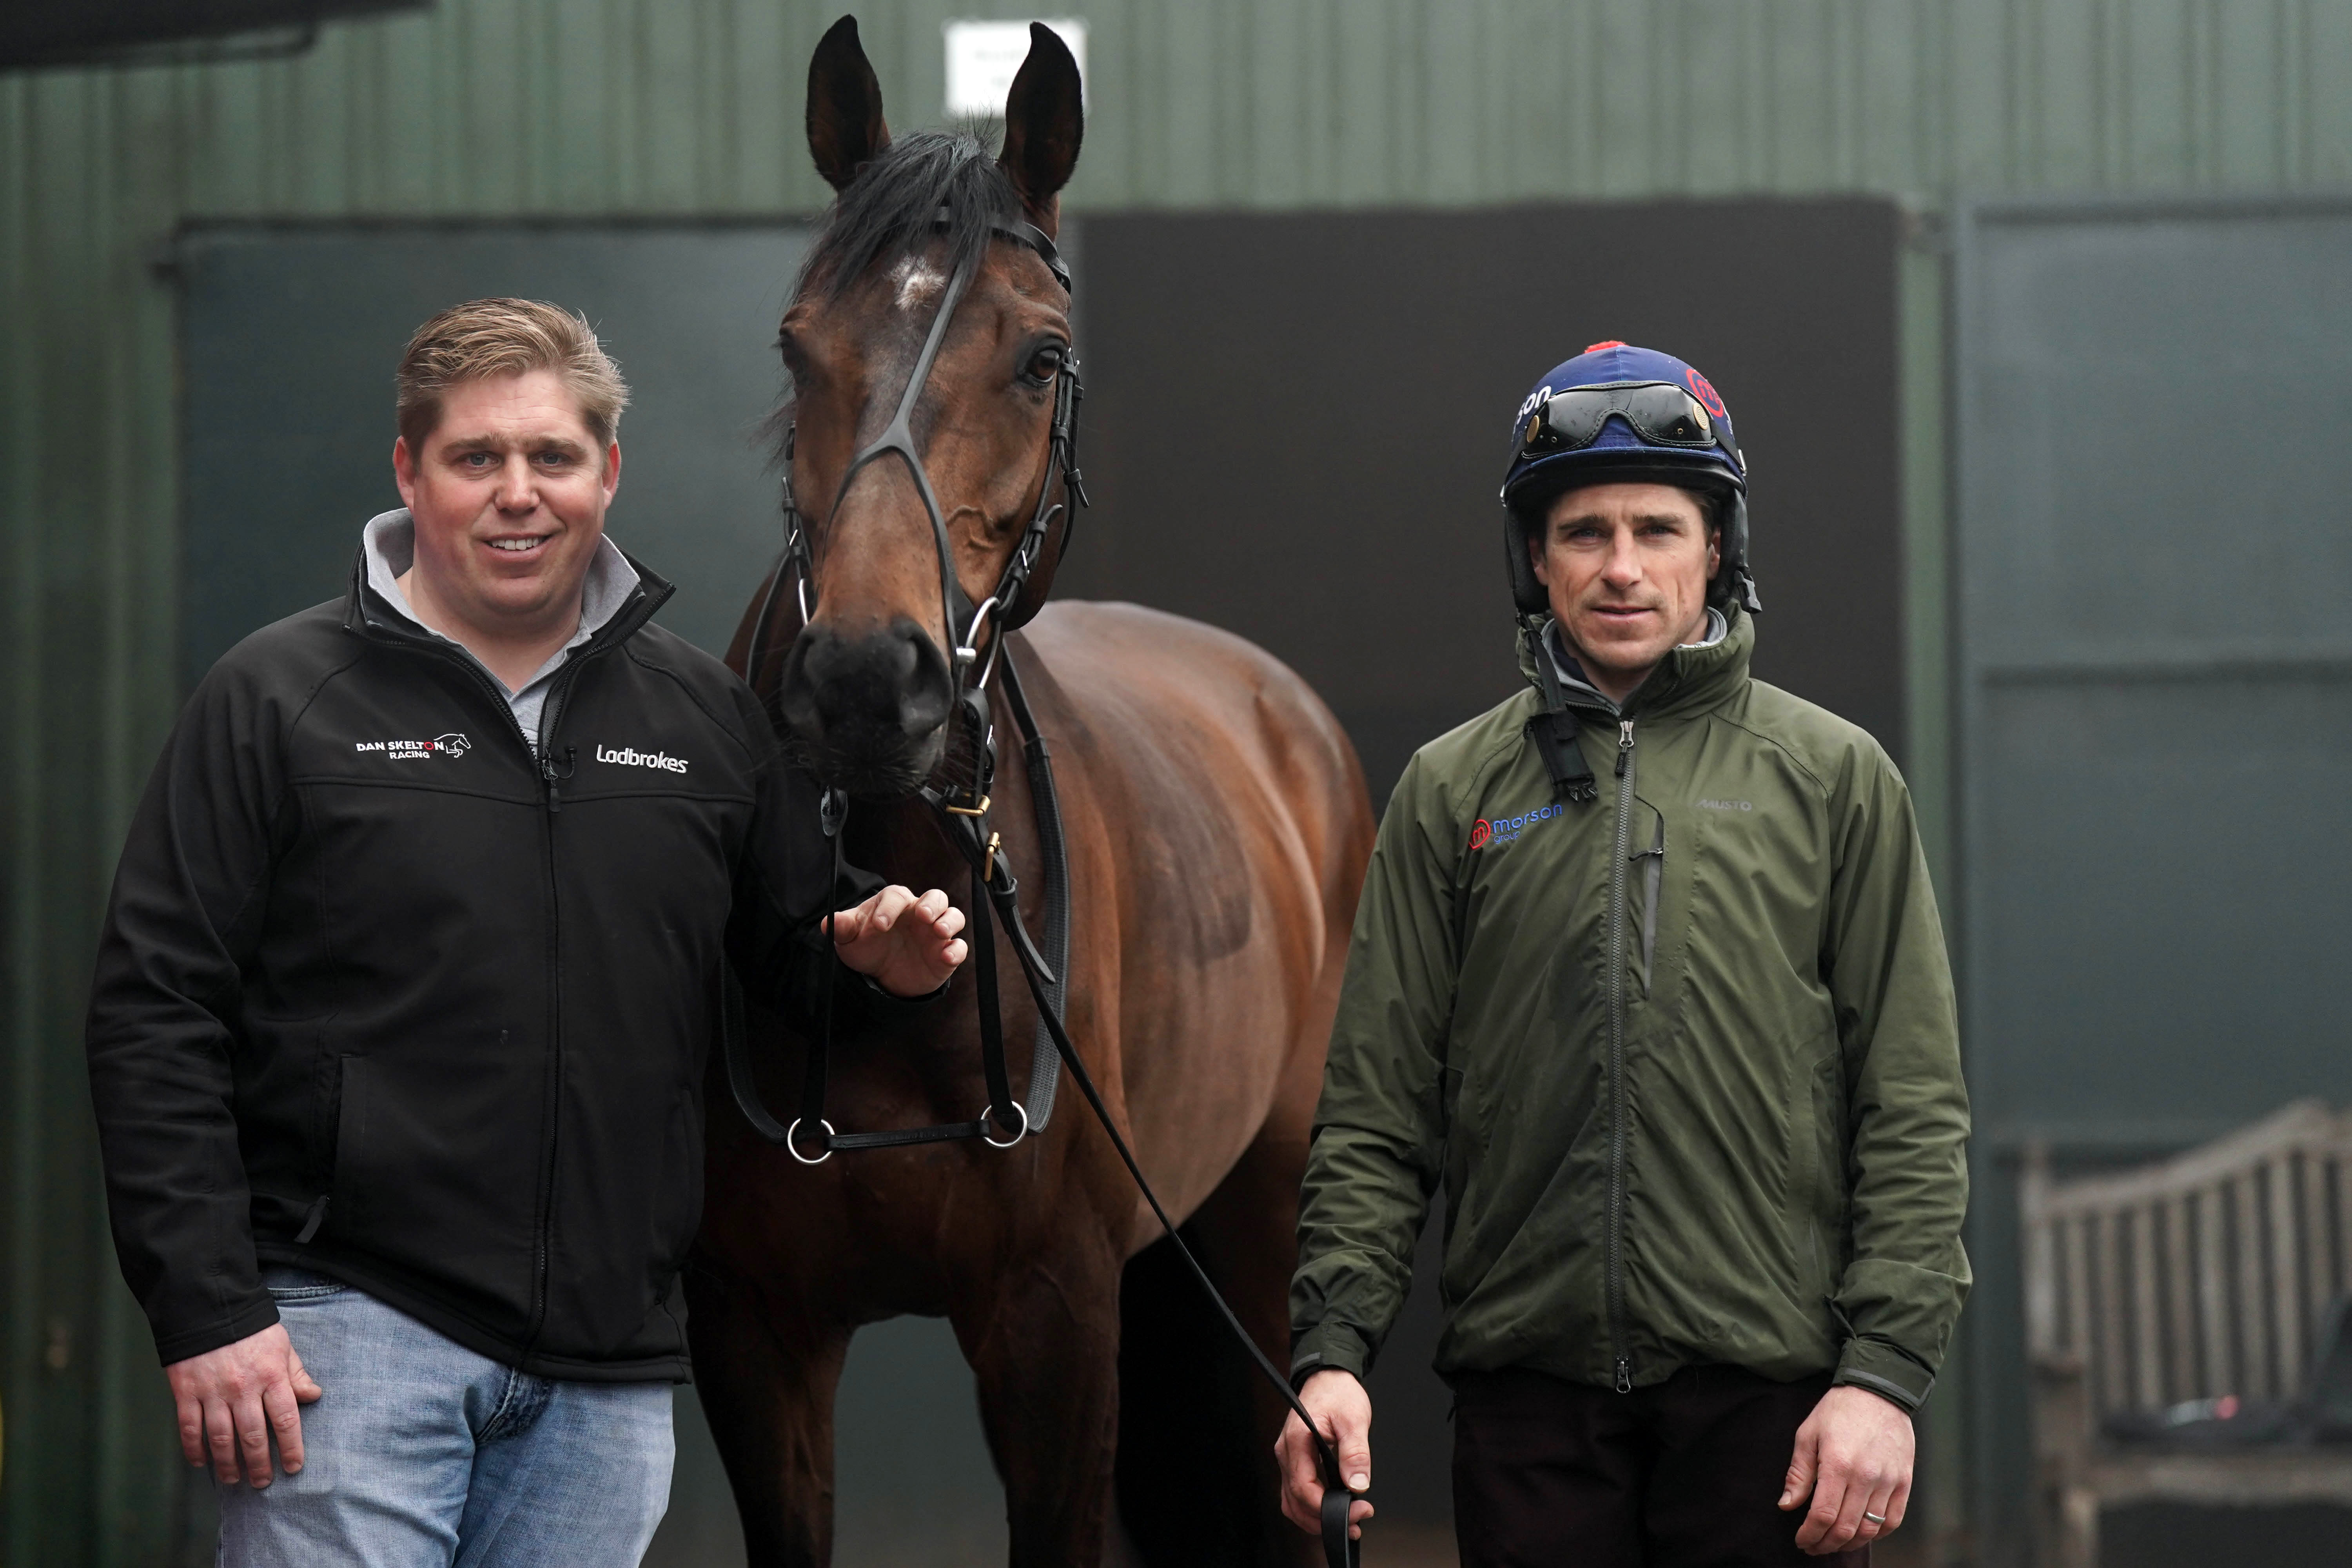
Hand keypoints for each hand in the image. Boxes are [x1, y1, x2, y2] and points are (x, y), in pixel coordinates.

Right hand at [165, 1322, 323, 1486]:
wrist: (208, 1307)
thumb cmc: (251, 1328)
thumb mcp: (282, 1345)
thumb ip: (296, 1373)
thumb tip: (313, 1396)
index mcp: (271, 1375)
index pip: (286, 1419)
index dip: (292, 1447)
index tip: (294, 1467)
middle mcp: (243, 1388)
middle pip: (253, 1436)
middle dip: (259, 1464)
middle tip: (262, 1482)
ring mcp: (213, 1392)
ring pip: (221, 1438)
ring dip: (228, 1464)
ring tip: (233, 1479)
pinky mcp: (186, 1392)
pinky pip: (190, 1428)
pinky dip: (195, 1449)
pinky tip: (201, 1462)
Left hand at [830, 885, 967, 996]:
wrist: (881, 977)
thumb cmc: (867, 948)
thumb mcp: (849, 939)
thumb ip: (841, 928)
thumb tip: (829, 922)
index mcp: (896, 904)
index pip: (897, 896)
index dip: (889, 908)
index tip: (879, 927)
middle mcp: (920, 914)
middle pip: (936, 896)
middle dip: (932, 904)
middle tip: (922, 916)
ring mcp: (936, 933)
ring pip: (954, 916)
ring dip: (949, 921)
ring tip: (939, 932)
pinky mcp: (945, 954)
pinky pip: (960, 947)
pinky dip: (956, 950)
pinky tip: (946, 957)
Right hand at [1274, 1369, 1375, 1540]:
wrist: (1328, 1377)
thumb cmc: (1338, 1393)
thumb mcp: (1354, 1419)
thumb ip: (1355, 1453)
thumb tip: (1358, 1485)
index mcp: (1297, 1440)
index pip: (1304, 1488)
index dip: (1328, 1508)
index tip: (1356, 1511)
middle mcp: (1286, 1452)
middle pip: (1295, 1502)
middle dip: (1323, 1519)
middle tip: (1357, 1521)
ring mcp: (1288, 1458)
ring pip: (1292, 1502)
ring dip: (1316, 1518)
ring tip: (1347, 1519)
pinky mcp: (1294, 1461)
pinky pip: (1296, 1492)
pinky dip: (1312, 1507)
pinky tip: (1333, 1507)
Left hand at [1781, 1383, 1913, 1554]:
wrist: (1879, 1391)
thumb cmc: (1839, 1410)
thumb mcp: (1808, 1434)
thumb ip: (1799, 1473)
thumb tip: (1787, 1505)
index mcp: (1838, 1464)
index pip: (1822, 1514)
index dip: (1809, 1534)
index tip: (1800, 1539)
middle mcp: (1866, 1476)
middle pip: (1845, 1528)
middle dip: (1825, 1544)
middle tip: (1813, 1546)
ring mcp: (1889, 1481)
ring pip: (1870, 1529)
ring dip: (1850, 1543)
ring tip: (1834, 1542)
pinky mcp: (1905, 1482)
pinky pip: (1893, 1520)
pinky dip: (1877, 1534)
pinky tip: (1862, 1533)